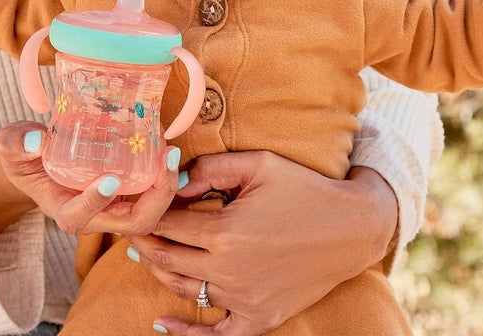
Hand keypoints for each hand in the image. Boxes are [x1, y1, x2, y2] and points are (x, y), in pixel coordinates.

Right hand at [0, 121, 181, 238]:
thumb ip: (17, 143)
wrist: (37, 162)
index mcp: (62, 209)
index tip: (110, 179)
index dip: (95, 203)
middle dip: (155, 197)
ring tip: (171, 152)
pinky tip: (171, 153)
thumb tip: (35, 140)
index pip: (80, 217)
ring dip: (165, 189)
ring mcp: (113, 207)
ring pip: (148, 214)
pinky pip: (151, 197)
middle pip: (131, 223)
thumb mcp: (12, 146)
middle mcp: (93, 215)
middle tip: (165, 158)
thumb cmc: (24, 156)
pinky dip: (164, 180)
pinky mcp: (126, 195)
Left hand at [130, 151, 396, 335]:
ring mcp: (245, 299)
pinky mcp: (261, 318)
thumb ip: (212, 168)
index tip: (136, 204)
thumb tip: (175, 181)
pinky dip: (187, 334)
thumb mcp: (258, 164)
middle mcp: (230, 270)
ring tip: (145, 254)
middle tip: (132, 227)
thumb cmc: (303, 188)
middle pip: (169, 258)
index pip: (170, 223)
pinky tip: (161, 324)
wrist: (351, 228)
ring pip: (185, 290)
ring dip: (159, 273)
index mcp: (226, 231)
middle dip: (145, 242)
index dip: (148, 213)